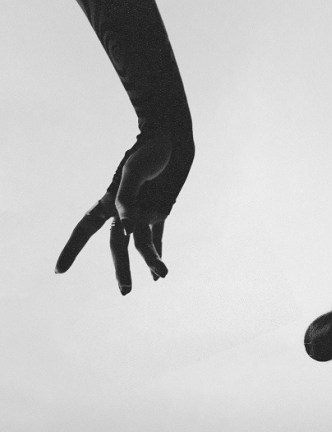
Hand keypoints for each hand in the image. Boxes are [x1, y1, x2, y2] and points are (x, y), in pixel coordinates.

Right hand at [55, 134, 192, 294]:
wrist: (172, 139)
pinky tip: (159, 275)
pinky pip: (158, 237)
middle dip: (120, 268)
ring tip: (162, 276)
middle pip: (118, 244)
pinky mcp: (160, 210)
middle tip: (125, 292)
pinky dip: (158, 253)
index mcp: (110, 200)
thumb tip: (125, 226)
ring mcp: (143, 212)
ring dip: (152, 261)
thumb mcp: (136, 171)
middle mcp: (125, 210)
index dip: (72, 248)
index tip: (59, 271)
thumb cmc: (150, 151)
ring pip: (143, 243)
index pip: (85, 228)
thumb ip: (127, 197)